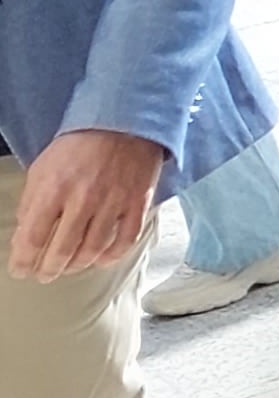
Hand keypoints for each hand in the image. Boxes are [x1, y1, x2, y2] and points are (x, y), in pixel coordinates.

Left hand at [6, 129, 167, 280]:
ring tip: (69, 267)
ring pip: (93, 248)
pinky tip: (100, 258)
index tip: (21, 269)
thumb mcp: (42, 168)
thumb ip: (32, 202)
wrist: (123, 123)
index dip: (24, 260)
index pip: (33, 237)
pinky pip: (125, 239)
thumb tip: (24, 234)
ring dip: (78, 264)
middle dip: (49, 269)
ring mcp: (113, 201)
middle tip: (44, 274)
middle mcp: (84, 198)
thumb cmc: (79, 145)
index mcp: (54, 188)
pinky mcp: (138, 202)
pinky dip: (111, 255)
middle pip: (63, 249)